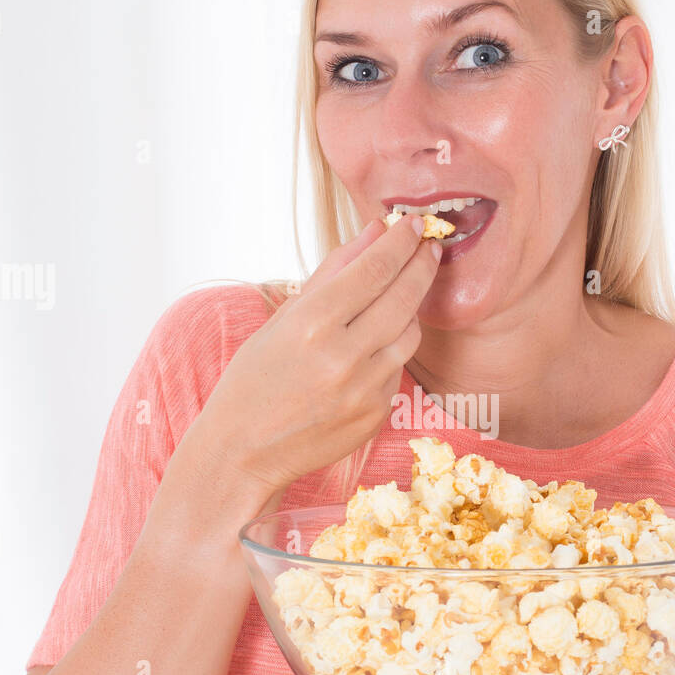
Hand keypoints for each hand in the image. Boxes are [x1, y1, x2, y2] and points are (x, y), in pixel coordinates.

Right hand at [180, 214, 440, 498]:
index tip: (411, 224)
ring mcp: (364, 390)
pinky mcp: (376, 414)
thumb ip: (331, 273)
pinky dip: (391, 350)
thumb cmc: (255, 378)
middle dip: (421, 265)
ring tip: (402, 293)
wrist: (245, 451)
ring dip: (411, 308)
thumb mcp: (282, 319)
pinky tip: (373, 344)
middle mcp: (342, 357)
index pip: (373, 270)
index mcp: (311, 325)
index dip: (399, 242)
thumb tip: (372, 232)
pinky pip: (397, 369)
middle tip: (429, 246)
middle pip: (404, 297)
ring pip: (410, 334)